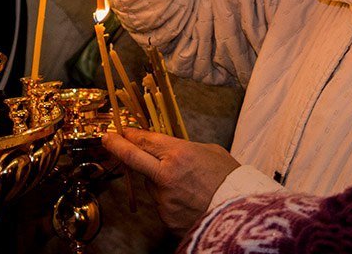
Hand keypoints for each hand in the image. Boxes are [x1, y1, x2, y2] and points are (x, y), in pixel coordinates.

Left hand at [102, 127, 239, 232]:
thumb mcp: (209, 152)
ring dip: (159, 181)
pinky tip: (188, 200)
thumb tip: (167, 148)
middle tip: (107, 139)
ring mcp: (164, 200)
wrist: (244, 214)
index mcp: (178, 154)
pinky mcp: (166, 219)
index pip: (144, 140)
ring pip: (151, 185)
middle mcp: (165, 176)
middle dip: (117, 146)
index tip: (121, 131)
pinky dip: (170, 200)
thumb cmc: (232, 179)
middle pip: (132, 158)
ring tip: (187, 185)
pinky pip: (162, 204)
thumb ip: (184, 148)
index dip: (130, 134)